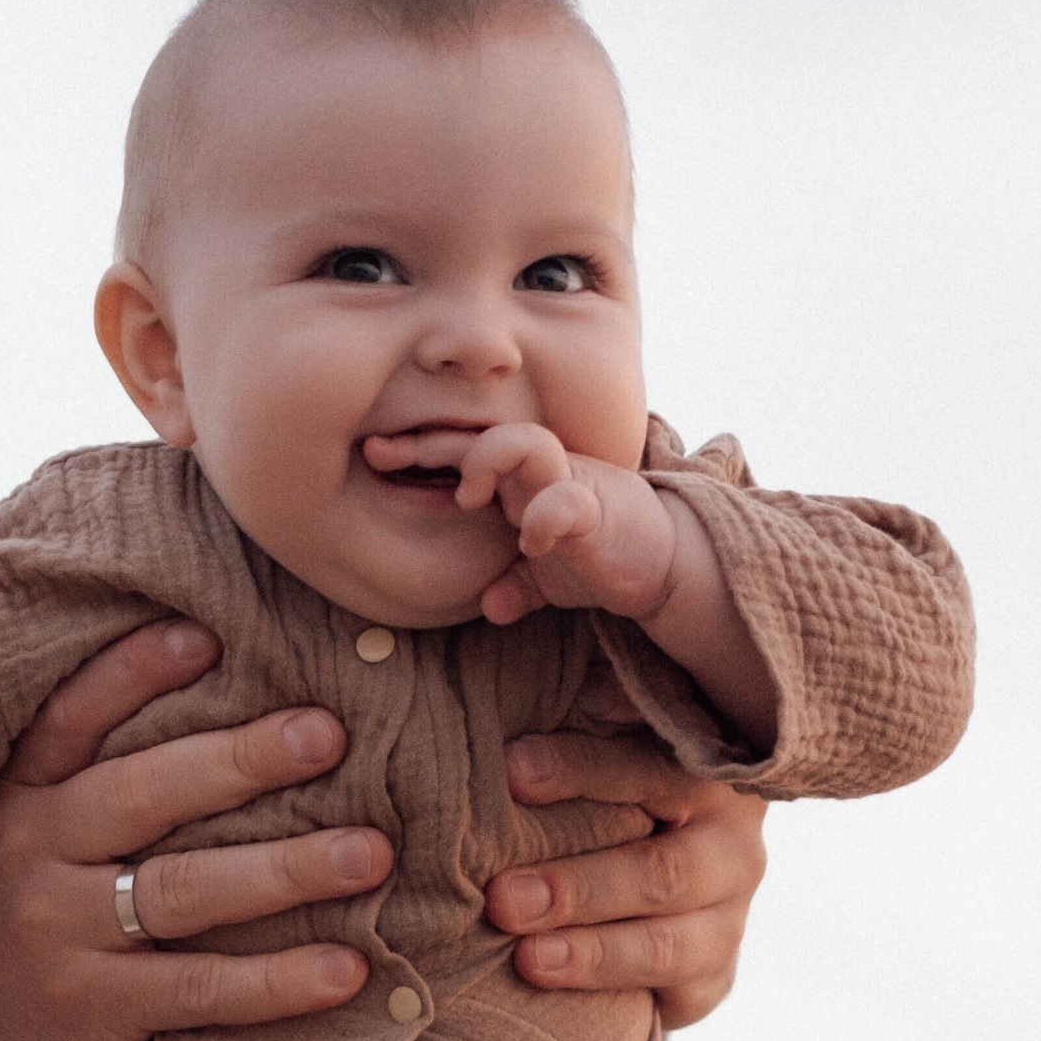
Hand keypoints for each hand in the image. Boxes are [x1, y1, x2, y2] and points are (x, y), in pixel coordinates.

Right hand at [0, 621, 384, 1040]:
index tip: (207, 634)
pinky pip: (199, 989)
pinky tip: (347, 970)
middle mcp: (37, 855)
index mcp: (23, 802)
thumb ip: (88, 789)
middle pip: (147, 792)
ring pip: (185, 888)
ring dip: (286, 868)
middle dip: (243, 760)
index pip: (74, 719)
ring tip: (371, 852)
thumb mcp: (17, 844)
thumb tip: (220, 728)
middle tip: (328, 733)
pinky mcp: (93, 1009)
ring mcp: (63, 933)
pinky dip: (276, 981)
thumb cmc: (2, 933)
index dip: (135, 672)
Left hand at [361, 421, 686, 628]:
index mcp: (521, 480)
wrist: (666, 561)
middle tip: (385, 455)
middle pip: (483, 433)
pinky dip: (544, 518)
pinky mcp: (599, 511)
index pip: (464, 450)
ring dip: (489, 460)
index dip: (420, 450)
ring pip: (527, 444)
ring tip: (468, 497)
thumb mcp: (548, 577)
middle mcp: (543, 471)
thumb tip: (492, 607)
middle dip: (432, 443)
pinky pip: (567, 502)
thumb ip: (516, 585)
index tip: (375, 455)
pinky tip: (530, 543)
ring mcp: (571, 484)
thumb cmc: (600, 556)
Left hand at [489, 730, 769, 1031]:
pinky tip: (560, 995)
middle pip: (661, 871)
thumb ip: (596, 711)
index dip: (583, 768)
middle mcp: (732, 845)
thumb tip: (581, 688)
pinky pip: (672, 993)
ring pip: (667, 944)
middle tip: (501, 898)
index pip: (651, 768)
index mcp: (708, 772)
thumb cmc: (607, 787)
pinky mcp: (712, 977)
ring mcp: (727, 916)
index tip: (511, 770)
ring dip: (593, 953)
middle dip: (578, 887)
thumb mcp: (610, 742)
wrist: (655, 868)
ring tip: (527, 958)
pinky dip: (615, 994)